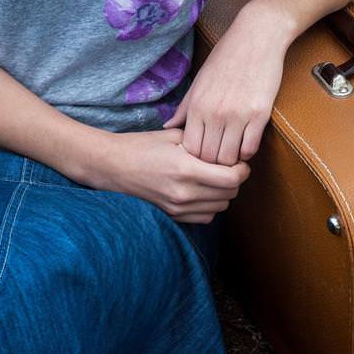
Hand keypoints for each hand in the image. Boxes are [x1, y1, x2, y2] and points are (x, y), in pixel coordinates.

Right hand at [66, 127, 249, 223]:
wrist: (112, 167)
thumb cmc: (142, 146)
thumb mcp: (174, 136)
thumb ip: (204, 142)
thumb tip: (229, 146)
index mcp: (186, 169)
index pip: (232, 178)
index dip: (242, 169)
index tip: (239, 161)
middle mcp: (184, 193)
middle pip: (230, 194)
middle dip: (234, 180)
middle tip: (228, 167)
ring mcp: (178, 208)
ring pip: (221, 207)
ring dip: (223, 194)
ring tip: (213, 179)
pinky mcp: (173, 216)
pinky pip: (206, 217)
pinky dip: (210, 206)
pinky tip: (201, 191)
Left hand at [162, 0, 295, 165]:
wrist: (257, 37)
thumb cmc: (225, 58)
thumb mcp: (199, 81)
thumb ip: (184, 108)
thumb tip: (167, 126)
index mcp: (197, 105)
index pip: (191, 149)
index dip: (196, 157)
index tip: (202, 154)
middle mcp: (215, 113)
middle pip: (209, 157)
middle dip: (213, 163)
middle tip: (218, 159)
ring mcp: (238, 115)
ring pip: (229, 157)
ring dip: (231, 159)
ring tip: (232, 152)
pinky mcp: (260, 114)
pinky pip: (251, 147)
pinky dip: (247, 151)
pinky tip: (246, 142)